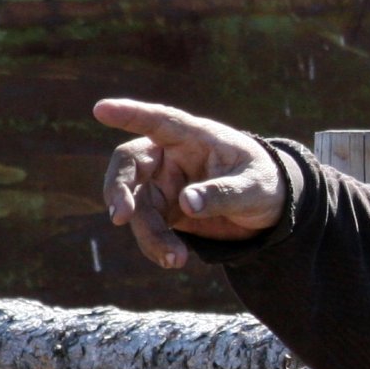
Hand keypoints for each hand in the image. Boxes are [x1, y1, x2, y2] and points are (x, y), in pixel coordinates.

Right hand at [95, 98, 284, 268]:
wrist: (268, 208)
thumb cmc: (263, 183)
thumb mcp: (254, 188)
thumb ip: (223, 193)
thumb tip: (186, 203)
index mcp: (195, 137)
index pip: (159, 120)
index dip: (130, 114)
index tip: (101, 109)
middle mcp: (171, 156)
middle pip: (130, 164)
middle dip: (118, 188)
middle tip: (121, 216)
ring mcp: (164, 183)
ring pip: (137, 205)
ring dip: (148, 233)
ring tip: (174, 259)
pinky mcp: (164, 210)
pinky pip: (148, 227)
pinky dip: (156, 245)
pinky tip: (173, 259)